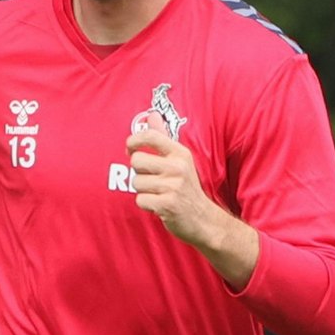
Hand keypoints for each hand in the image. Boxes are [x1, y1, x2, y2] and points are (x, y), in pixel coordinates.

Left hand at [126, 129, 223, 245]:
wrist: (203, 219)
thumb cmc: (186, 188)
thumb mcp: (179, 160)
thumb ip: (163, 138)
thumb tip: (152, 115)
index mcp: (180, 153)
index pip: (151, 136)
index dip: (134, 140)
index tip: (130, 148)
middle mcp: (177, 167)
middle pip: (136, 161)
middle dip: (138, 172)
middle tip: (151, 179)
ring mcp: (173, 186)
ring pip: (136, 182)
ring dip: (142, 190)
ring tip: (158, 193)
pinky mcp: (167, 205)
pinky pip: (140, 200)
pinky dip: (146, 204)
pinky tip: (159, 205)